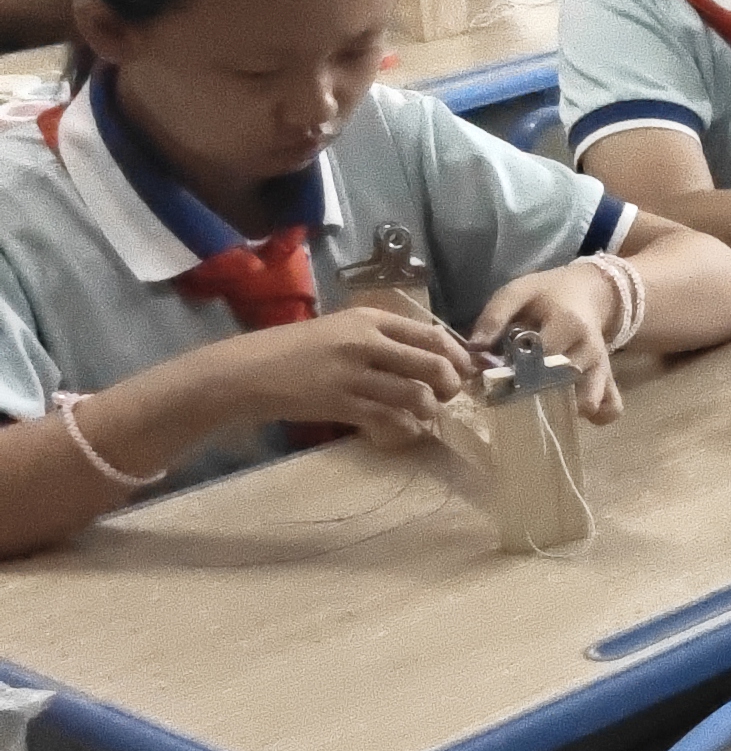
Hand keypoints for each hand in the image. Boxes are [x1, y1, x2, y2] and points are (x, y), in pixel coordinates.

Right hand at [217, 307, 476, 437]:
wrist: (246, 371)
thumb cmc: (294, 350)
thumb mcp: (341, 330)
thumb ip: (381, 338)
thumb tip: (431, 355)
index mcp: (369, 319)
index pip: (432, 334)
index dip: (458, 356)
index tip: (464, 370)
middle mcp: (366, 342)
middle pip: (434, 364)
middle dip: (451, 384)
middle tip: (448, 396)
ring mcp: (354, 375)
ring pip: (416, 395)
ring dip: (428, 410)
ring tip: (423, 414)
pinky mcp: (341, 404)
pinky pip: (389, 420)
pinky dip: (403, 429)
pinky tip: (401, 431)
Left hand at [471, 266, 625, 422]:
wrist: (589, 291)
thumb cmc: (547, 294)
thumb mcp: (518, 292)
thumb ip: (495, 316)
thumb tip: (475, 349)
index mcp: (569, 324)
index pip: (540, 356)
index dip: (515, 370)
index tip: (494, 377)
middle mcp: (589, 349)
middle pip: (562, 382)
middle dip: (534, 394)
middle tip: (512, 396)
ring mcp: (601, 366)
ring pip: (590, 398)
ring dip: (563, 408)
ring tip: (539, 408)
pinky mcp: (608, 378)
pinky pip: (613, 405)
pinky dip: (600, 416)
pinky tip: (576, 415)